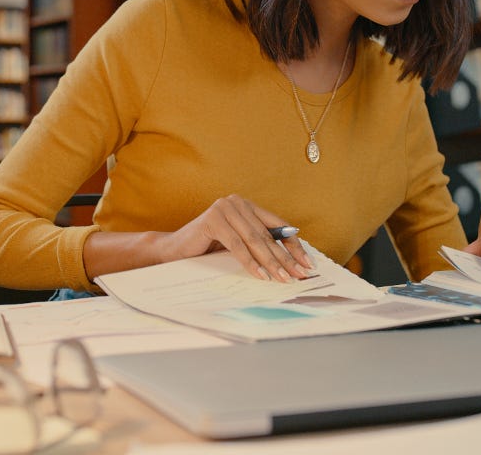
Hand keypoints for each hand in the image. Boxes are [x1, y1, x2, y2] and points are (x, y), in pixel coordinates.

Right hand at [159, 195, 312, 281]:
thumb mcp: (238, 245)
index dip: (293, 246)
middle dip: (285, 257)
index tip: (307, 263)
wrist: (172, 251)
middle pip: (267, 235)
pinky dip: (250, 262)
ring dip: (271, 262)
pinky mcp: (213, 220)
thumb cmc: (207, 249)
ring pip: (254, 240)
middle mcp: (237, 203)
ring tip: (283, 278)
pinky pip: (237, 245)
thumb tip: (291, 262)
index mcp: (246, 206)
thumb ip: (258, 245)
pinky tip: (261, 275)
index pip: (277, 226)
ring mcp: (224, 208)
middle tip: (299, 275)